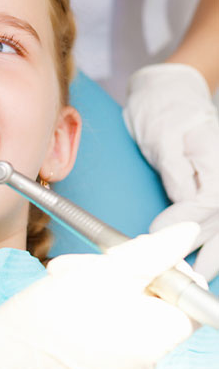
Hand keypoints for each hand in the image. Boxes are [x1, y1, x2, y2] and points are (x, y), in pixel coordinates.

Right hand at [0, 223, 202, 368]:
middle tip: (86, 263)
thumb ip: (152, 252)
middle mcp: (144, 368)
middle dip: (122, 276)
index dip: (167, 272)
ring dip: (98, 292)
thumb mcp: (103, 272)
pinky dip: (87, 318)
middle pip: (151, 308)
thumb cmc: (47, 319)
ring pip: (122, 320)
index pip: (188, 302)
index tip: (138, 256)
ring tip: (61, 281)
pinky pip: (102, 341)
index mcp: (155, 342)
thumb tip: (188, 233)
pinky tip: (56, 306)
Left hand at [124, 63, 218, 279]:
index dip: (183, 223)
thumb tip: (180, 206)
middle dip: (204, 248)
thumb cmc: (162, 109)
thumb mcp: (162, 135)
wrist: (169, 91)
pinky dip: (215, 235)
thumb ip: (175, 171)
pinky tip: (207, 258)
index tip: (156, 233)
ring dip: (215, 250)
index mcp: (214, 158)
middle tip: (183, 274)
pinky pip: (217, 214)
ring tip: (202, 276)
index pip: (206, 202)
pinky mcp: (213, 182)